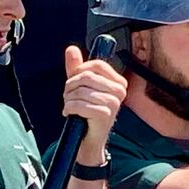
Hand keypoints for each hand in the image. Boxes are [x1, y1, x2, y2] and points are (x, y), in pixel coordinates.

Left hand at [62, 45, 127, 162]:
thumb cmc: (87, 112)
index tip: (73, 80)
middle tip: (68, 96)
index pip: (97, 65)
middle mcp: (120, 91)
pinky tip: (70, 113)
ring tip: (69, 106)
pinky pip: (80, 105)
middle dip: (70, 86)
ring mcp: (114, 103)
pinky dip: (69, 108)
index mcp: (118, 82)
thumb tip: (71, 49)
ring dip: (68, 99)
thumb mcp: (81, 87)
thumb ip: (76, 68)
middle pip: (86, 76)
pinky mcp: (105, 115)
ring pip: (81, 91)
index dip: (79, 70)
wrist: (89, 139)